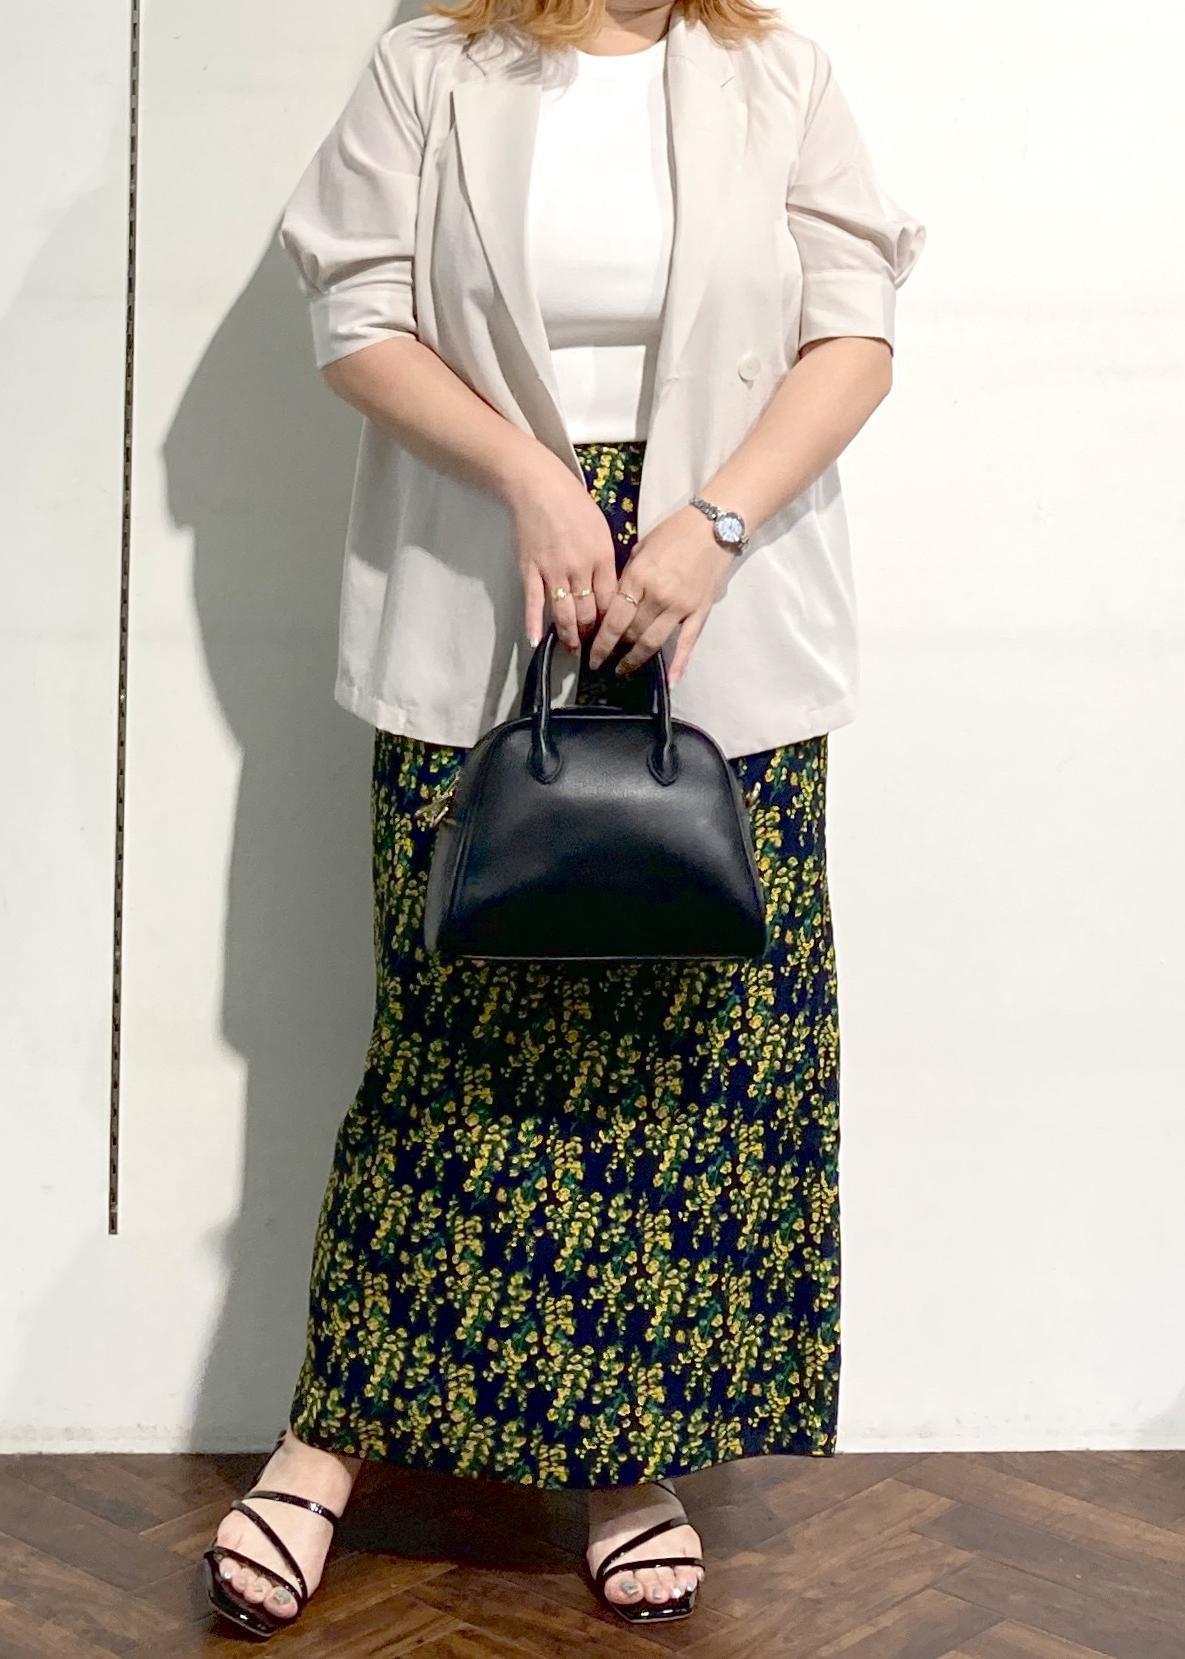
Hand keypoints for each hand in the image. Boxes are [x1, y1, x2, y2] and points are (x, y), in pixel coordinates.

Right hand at [506, 451, 619, 651]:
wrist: (538, 487)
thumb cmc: (574, 503)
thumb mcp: (602, 529)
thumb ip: (607, 560)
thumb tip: (611, 588)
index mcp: (601, 557)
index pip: (611, 600)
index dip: (612, 622)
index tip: (614, 636)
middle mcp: (579, 569)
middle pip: (588, 612)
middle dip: (592, 634)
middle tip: (594, 649)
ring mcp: (553, 572)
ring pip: (564, 612)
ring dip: (569, 635)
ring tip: (572, 650)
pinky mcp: (530, 570)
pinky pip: (533, 602)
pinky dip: (533, 623)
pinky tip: (536, 641)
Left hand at [587, 505, 734, 683]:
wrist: (714, 526)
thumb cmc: (674, 532)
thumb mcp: (641, 549)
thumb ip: (627, 577)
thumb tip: (615, 603)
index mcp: (638, 577)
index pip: (614, 619)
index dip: (601, 642)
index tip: (592, 656)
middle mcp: (656, 596)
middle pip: (631, 633)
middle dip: (615, 650)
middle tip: (605, 662)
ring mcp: (680, 606)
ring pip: (652, 642)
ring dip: (636, 660)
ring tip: (624, 670)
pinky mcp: (700, 611)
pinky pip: (688, 642)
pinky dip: (679, 663)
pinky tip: (671, 681)